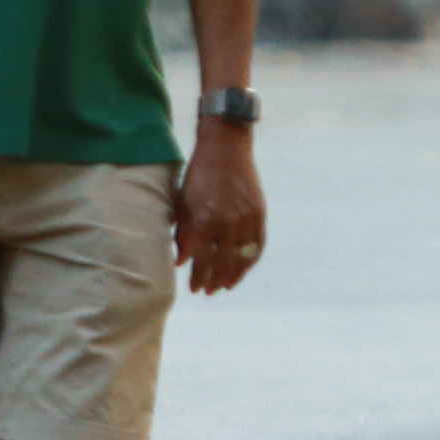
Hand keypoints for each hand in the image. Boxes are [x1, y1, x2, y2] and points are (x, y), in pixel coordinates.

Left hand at [175, 123, 265, 293]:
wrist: (225, 148)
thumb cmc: (198, 175)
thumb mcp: (183, 203)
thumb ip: (182, 234)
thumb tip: (180, 261)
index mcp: (204, 219)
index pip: (201, 260)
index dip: (197, 277)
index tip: (193, 288)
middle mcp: (227, 222)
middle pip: (223, 263)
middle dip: (214, 281)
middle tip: (208, 291)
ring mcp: (246, 218)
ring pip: (243, 257)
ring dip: (234, 275)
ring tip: (226, 285)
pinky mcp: (259, 212)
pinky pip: (258, 244)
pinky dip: (251, 259)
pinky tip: (244, 268)